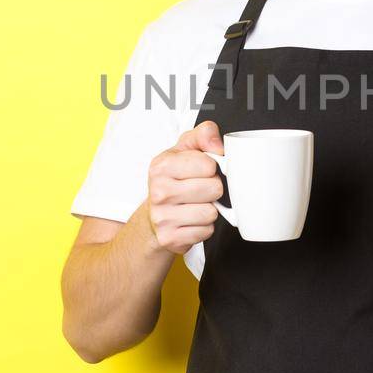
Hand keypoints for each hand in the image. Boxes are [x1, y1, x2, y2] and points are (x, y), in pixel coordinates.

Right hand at [146, 120, 225, 255]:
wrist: (154, 214)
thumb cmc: (174, 179)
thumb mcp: (184, 149)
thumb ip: (203, 134)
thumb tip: (218, 144)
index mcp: (162, 166)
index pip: (208, 165)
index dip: (212, 167)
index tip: (201, 171)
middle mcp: (158, 191)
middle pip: (214, 189)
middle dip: (213, 189)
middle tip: (199, 189)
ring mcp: (162, 217)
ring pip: (211, 212)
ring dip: (209, 209)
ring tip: (195, 205)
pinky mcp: (170, 238)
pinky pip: (206, 231)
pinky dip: (203, 227)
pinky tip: (191, 221)